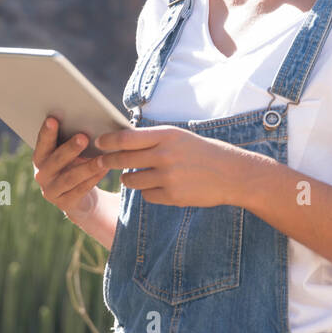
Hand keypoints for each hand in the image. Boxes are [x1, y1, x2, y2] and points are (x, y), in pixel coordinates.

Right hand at [32, 116, 106, 222]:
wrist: (78, 196)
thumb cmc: (75, 165)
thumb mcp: (71, 153)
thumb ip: (73, 140)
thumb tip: (89, 122)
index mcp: (40, 158)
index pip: (42, 143)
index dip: (47, 133)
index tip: (53, 119)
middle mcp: (41, 174)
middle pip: (56, 160)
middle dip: (70, 148)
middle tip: (83, 137)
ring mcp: (51, 191)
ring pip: (70, 177)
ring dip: (87, 167)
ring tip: (102, 158)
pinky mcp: (64, 204)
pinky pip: (81, 190)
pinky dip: (94, 179)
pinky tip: (104, 169)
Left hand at [94, 125, 236, 206]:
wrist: (232, 174)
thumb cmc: (202, 152)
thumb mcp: (179, 138)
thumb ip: (153, 139)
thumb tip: (120, 141)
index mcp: (167, 136)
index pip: (127, 138)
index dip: (109, 141)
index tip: (99, 142)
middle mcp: (165, 155)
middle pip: (123, 160)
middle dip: (108, 161)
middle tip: (101, 161)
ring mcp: (168, 177)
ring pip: (131, 181)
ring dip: (128, 179)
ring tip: (133, 175)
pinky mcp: (172, 196)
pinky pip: (146, 195)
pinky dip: (148, 191)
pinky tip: (158, 186)